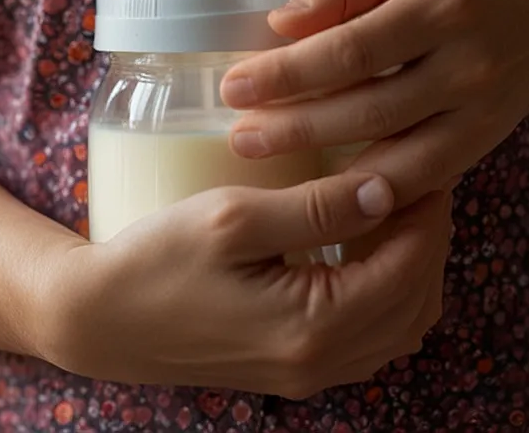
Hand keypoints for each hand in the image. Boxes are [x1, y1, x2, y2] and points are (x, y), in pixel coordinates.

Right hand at [39, 173, 450, 397]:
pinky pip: (371, 339)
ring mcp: (310, 374)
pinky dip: (387, 294)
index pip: (410, 263)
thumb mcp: (233, 217)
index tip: (424, 154)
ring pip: (402, 324)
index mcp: (315, 325)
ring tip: (397, 207)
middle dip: (429, 235)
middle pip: (418, 298)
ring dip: (413, 266)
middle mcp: (322, 362)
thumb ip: (315, 205)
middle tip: (418, 175)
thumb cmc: (155, 261)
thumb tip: (388, 189)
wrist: (99, 320)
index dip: (428, 206)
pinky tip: (367, 249)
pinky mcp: (295, 370)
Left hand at [220, 0, 528, 205]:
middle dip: (295, 127)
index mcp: (440, 5)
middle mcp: (466, 63)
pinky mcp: (483, 146)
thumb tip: (278, 25)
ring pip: (396, 155)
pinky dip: (372, 192)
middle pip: (368, 108)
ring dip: (325, 170)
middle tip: (238, 136)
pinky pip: (422, 180)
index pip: (352, 49)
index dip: (289, 73)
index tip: (234, 85)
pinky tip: (324, 195)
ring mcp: (480, 112)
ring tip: (266, 165)